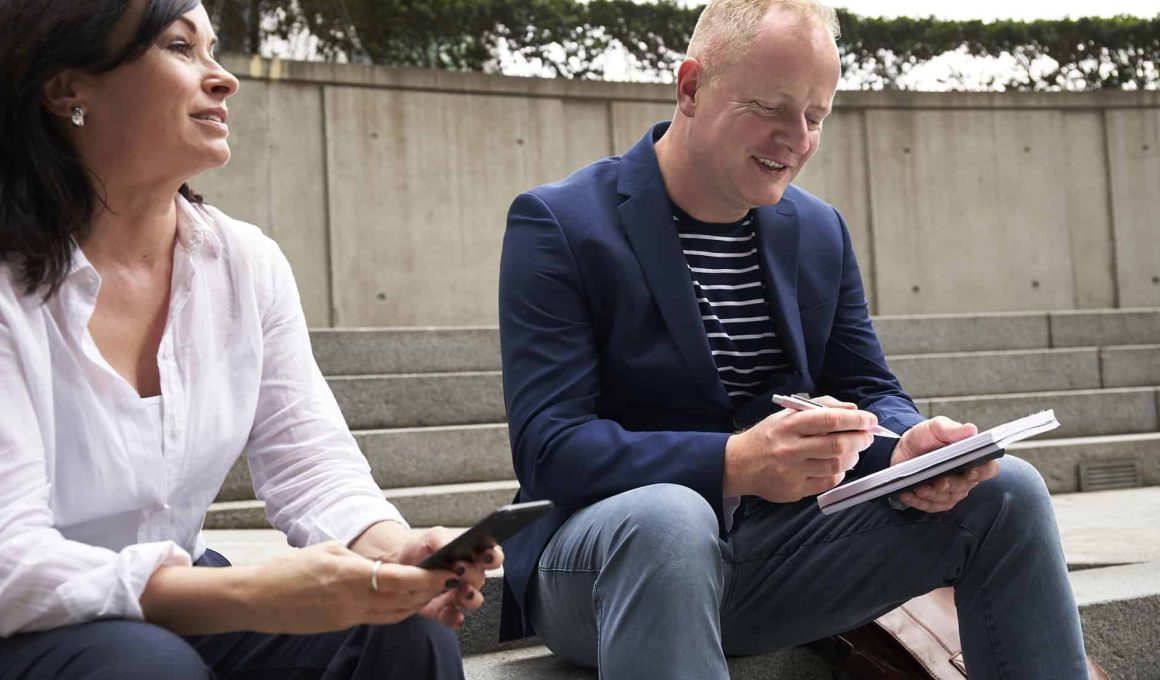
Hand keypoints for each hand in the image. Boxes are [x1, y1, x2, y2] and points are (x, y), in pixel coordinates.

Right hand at [237, 542, 459, 633]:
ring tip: (432, 590)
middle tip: (449, 579)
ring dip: (416, 603)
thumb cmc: (286, 570)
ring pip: (394, 615)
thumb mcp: (326, 550)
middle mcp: (352, 602)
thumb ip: (356, 558)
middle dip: (430, 591)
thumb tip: (379, 564)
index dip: (427, 579)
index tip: (446, 572)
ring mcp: (347, 618)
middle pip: (403, 601)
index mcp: (350, 577)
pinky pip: (377, 619)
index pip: (400, 581)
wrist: (256, 599)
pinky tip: (404, 601)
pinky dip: (396, 611)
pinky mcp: (341, 626)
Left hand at [349, 522, 503, 628]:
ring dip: (470, 598)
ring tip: (461, 593)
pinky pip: (453, 617)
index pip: (491, 556)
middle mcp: (468, 576)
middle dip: (473, 575)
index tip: (486, 556)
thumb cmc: (419, 548)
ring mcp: (456, 594)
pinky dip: (455, 618)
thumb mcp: (430, 537)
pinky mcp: (442, 610)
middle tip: (460, 570)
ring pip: (473, 600)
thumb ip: (443, 539)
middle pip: (480, 578)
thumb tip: (452, 545)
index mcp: (471, 555)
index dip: (493, 557)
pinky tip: (455, 616)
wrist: (396, 565)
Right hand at [724, 396, 877, 501]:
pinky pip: (828, 482)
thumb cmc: (768, 436)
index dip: (855, 420)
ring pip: (836, 465)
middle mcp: (790, 448)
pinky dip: (839, 473)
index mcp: (789, 424)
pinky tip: (837, 466)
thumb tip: (853, 409)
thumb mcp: (787, 414)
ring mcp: (792, 471)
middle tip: (866, 437)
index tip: (869, 420)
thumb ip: (821, 407)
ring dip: (852, 457)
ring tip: (853, 451)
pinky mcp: (794, 490)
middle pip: (837, 444)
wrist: (739, 464)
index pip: (829, 419)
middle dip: (860, 439)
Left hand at [890, 416, 997, 512]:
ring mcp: (950, 492)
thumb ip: (952, 429)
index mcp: (971, 459)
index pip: (988, 469)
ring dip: (932, 494)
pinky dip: (918, 501)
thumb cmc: (925, 437)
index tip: (971, 470)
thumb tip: (971, 430)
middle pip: (964, 486)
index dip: (983, 472)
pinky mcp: (935, 501)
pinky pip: (929, 506)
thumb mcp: (936, 428)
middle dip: (951, 484)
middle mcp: (964, 478)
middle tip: (940, 481)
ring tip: (919, 487)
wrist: (903, 449)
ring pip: (946, 498)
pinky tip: (907, 494)